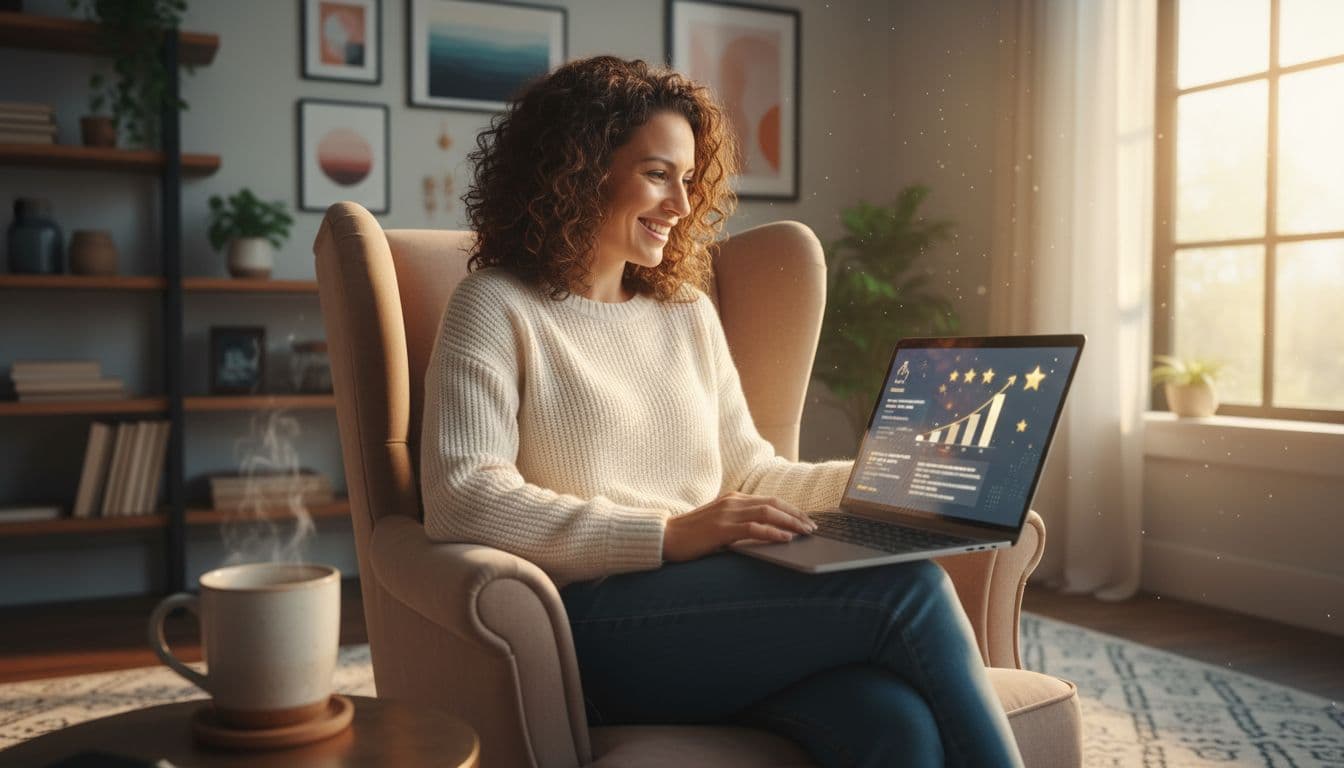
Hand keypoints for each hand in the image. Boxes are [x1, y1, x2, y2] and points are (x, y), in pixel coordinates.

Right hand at [662, 491, 816, 562]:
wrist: (665, 538)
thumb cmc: (692, 535)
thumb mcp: (720, 524)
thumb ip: (739, 523)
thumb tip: (767, 533)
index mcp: (733, 499)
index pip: (770, 500)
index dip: (791, 509)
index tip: (806, 520)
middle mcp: (732, 502)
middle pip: (773, 504)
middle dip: (796, 515)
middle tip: (813, 527)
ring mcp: (726, 514)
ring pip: (767, 513)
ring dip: (790, 522)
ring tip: (805, 532)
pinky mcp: (721, 529)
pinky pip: (753, 528)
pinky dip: (772, 532)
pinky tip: (785, 538)